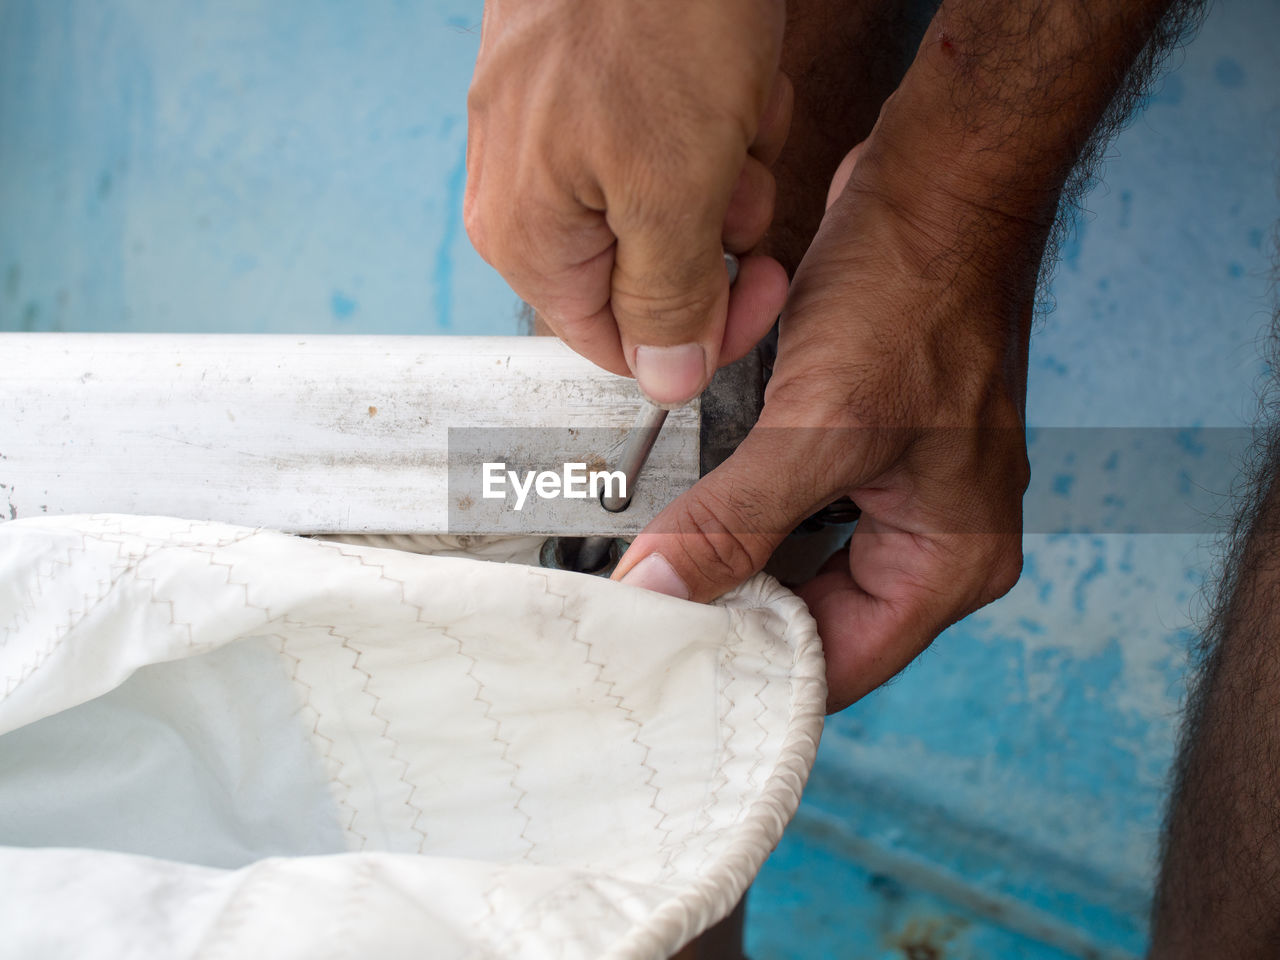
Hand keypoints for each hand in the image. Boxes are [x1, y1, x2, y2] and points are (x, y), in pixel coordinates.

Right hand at [465, 0, 790, 404]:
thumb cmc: (650, 12)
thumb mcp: (675, 191)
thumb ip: (668, 302)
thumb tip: (666, 381)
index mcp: (526, 238)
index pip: (617, 345)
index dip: (701, 332)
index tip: (760, 288)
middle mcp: (523, 189)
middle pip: (646, 268)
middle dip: (717, 228)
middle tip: (740, 173)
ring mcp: (550, 127)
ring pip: (665, 198)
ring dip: (724, 165)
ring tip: (731, 102)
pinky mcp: (585, 78)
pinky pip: (662, 133)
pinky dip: (711, 112)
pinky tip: (722, 66)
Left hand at [613, 143, 1032, 711]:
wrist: (937, 185)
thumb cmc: (912, 296)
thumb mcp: (820, 426)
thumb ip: (737, 520)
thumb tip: (658, 592)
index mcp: (949, 562)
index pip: (839, 664)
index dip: (752, 671)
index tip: (665, 670)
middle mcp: (929, 541)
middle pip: (812, 619)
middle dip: (730, 614)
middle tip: (639, 622)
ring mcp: (896, 495)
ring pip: (793, 562)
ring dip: (728, 560)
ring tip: (648, 573)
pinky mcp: (861, 450)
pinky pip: (789, 507)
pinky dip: (738, 511)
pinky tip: (681, 511)